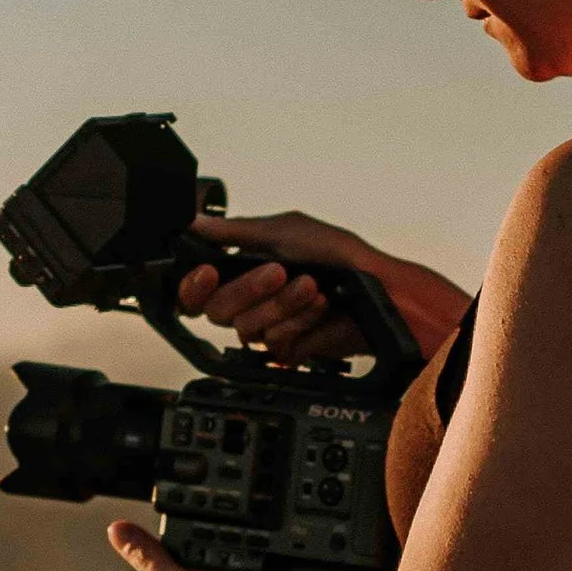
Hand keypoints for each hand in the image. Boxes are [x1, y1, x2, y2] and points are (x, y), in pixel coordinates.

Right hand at [177, 211, 374, 362]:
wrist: (376, 291)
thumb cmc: (339, 256)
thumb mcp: (284, 230)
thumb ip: (233, 231)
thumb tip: (195, 223)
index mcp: (243, 267)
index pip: (197, 287)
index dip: (196, 284)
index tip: (209, 273)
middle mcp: (250, 298)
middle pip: (217, 309)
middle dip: (250, 289)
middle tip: (278, 272)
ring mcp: (268, 324)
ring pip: (246, 327)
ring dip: (283, 303)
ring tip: (312, 286)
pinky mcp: (286, 347)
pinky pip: (273, 343)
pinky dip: (299, 321)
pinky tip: (318, 307)